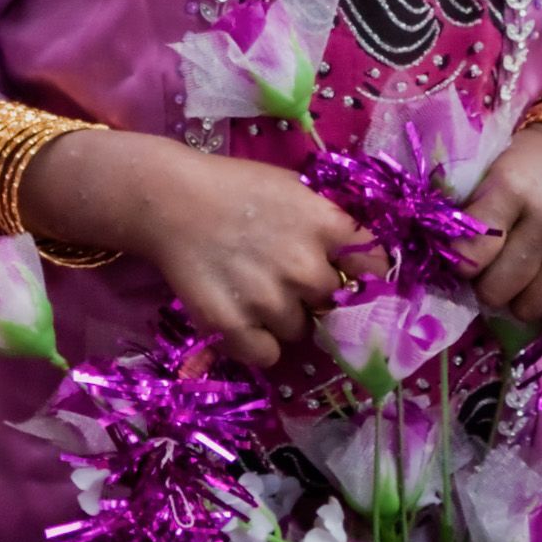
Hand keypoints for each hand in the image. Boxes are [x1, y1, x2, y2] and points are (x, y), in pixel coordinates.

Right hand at [143, 148, 371, 369]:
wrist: (167, 199)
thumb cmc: (231, 186)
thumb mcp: (290, 188)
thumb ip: (326, 221)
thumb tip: (356, 259)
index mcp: (324, 226)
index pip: (374, 267)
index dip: (363, 275)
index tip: (348, 277)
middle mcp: (305, 267)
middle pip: (332, 303)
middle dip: (311, 294)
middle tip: (282, 276)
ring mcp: (270, 300)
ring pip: (298, 330)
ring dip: (281, 317)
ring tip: (249, 288)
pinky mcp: (234, 326)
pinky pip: (266, 354)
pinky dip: (255, 342)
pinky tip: (238, 314)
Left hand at [457, 121, 541, 331]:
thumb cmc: (524, 168)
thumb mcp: (488, 175)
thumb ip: (470, 215)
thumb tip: (449, 265)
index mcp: (512, 188)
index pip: (475, 247)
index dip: (461, 264)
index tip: (460, 264)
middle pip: (502, 285)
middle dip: (486, 288)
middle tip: (488, 277)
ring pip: (535, 306)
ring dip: (517, 305)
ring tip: (516, 287)